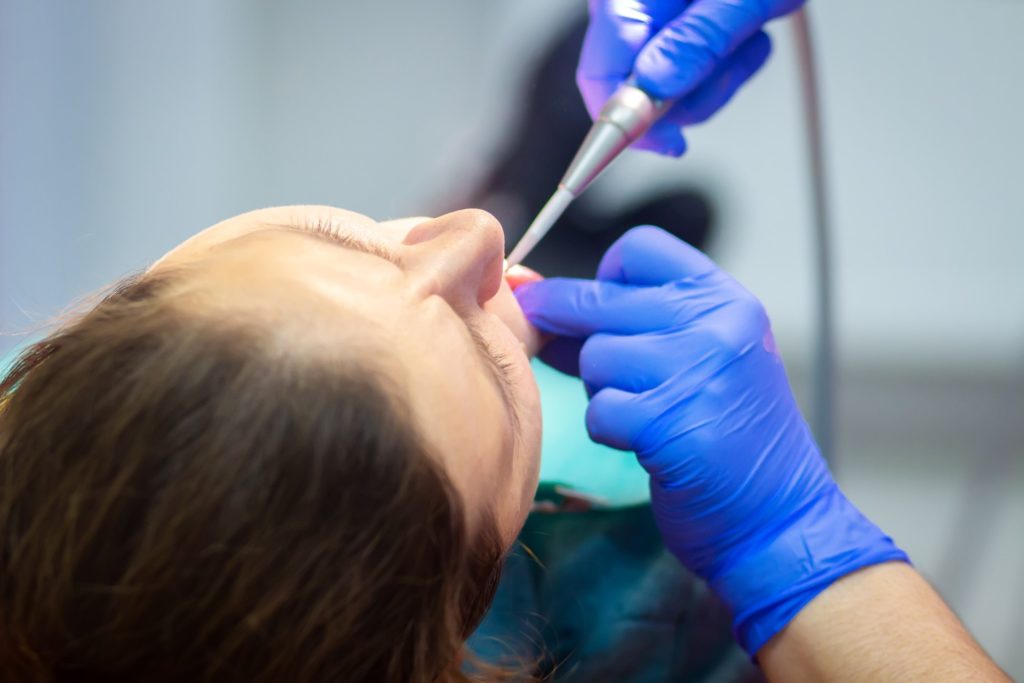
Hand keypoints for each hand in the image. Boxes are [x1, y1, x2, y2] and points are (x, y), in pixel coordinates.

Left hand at [515, 227, 906, 653]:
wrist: (778, 519)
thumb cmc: (731, 440)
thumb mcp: (702, 361)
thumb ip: (634, 325)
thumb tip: (538, 300)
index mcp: (727, 300)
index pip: (640, 248)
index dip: (606, 274)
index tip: (599, 299)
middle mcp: (716, 324)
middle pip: (601, 299)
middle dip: (564, 320)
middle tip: (541, 334)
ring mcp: (695, 370)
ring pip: (595, 357)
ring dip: (601, 389)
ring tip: (640, 412)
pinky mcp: (668, 421)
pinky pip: (599, 409)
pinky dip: (609, 430)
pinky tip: (642, 443)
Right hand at [578, 0, 804, 155]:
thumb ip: (700, 38)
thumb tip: (655, 87)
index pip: (601, 72)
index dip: (627, 120)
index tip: (668, 144)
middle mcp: (633, 9)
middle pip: (633, 89)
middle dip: (686, 96)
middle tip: (730, 73)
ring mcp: (655, 21)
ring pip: (667, 89)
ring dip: (716, 79)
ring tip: (750, 38)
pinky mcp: (680, 31)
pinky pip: (690, 73)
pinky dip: (726, 66)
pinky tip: (749, 35)